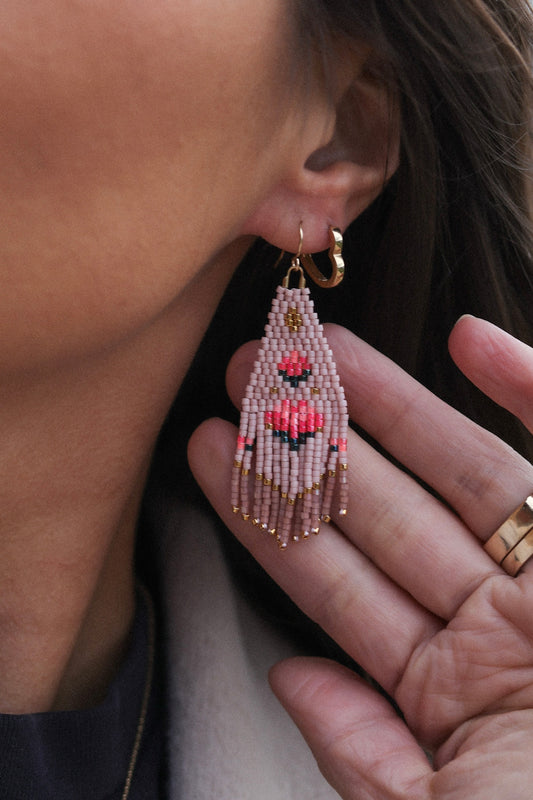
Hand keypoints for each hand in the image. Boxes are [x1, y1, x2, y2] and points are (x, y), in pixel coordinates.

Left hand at [188, 315, 532, 798]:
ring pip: (462, 468)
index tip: (212, 455)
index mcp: (458, 690)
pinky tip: (468, 338)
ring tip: (320, 351)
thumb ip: (367, 760)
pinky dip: (529, 385)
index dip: (270, 518)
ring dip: (394, 403)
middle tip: (248, 379)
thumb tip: (290, 685)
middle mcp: (504, 622)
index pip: (340, 584)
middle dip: (314, 444)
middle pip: (389, 511)